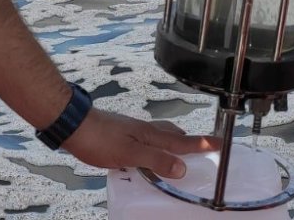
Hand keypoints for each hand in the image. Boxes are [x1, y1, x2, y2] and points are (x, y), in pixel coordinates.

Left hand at [61, 108, 220, 178]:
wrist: (72, 125)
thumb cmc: (99, 138)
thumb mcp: (130, 153)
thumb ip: (156, 160)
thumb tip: (183, 168)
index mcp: (150, 134)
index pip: (182, 141)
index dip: (201, 144)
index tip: (221, 143)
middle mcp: (143, 129)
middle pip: (172, 134)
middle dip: (188, 140)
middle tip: (202, 145)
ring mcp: (130, 131)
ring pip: (157, 135)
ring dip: (170, 142)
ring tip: (177, 149)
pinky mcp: (118, 135)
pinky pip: (143, 140)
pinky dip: (152, 146)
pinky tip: (143, 152)